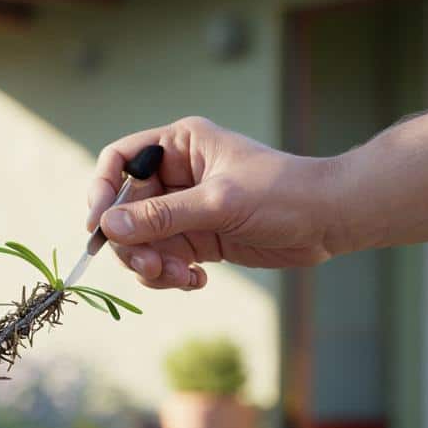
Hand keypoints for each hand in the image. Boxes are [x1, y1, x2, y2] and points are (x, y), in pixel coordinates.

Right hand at [88, 116, 341, 289]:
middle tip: (150, 269)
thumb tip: (108, 227)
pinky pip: (164, 260)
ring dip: (152, 266)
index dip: (102, 191)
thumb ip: (162, 216)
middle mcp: (176, 175)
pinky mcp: (197, 239)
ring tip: (179, 278)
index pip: (119, 162)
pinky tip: (197, 280)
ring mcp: (184, 209)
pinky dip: (171, 276)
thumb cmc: (282, 194)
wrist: (329, 220)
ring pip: (141, 242)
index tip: (99, 226)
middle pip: (125, 211)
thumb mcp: (218, 203)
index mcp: (179, 146)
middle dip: (133, 244)